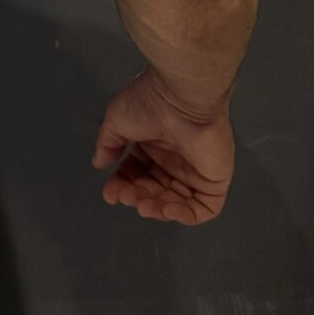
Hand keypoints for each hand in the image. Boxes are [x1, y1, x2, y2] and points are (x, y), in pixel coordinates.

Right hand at [92, 65, 233, 224]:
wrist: (181, 98)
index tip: (110, 193)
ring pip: (175, 203)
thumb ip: (107, 144)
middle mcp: (173, 158)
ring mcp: (195, 171)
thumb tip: (99, 163)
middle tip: (126, 197)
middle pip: (153, 190)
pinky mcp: (214, 181)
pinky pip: (202, 209)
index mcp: (152, 144)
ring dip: (157, 210)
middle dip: (137, 197)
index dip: (122, 185)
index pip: (136, 173)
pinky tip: (167, 209)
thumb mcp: (115, 120)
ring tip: (144, 206)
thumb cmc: (149, 103)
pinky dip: (184, 216)